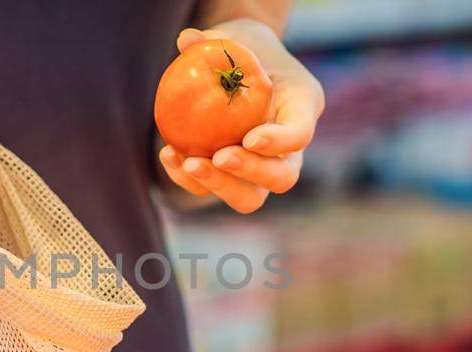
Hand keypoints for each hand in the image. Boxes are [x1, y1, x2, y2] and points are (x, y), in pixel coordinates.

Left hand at [159, 20, 325, 212]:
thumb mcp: (236, 35)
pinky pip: (214, 190)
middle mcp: (288, 147)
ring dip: (218, 186)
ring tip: (188, 163)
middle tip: (219, 157)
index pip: (300, 133)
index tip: (251, 138)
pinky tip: (169, 155)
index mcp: (302, 105)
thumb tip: (186, 40)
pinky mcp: (231, 176)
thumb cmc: (243, 46)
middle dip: (251, 172)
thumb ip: (217, 38)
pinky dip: (189, 180)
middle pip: (282, 178)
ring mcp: (261, 167)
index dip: (280, 142)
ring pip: (250, 197)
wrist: (240, 65)